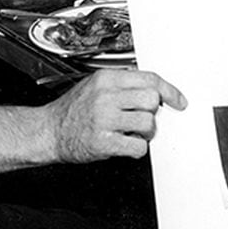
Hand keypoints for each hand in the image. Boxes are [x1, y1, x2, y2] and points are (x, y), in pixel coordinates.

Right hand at [49, 68, 186, 161]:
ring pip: (148, 123)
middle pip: (152, 99)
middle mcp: (106, 96)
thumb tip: (153, 87)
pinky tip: (125, 144)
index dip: (170, 91)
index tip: (179, 101)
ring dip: (145, 132)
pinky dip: (136, 149)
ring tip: (130, 132)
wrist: (48, 132)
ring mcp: (104, 119)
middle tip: (140, 118)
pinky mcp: (103, 142)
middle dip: (151, 111)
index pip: (149, 79)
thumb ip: (122, 84)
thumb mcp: (95, 85)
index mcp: (106, 79)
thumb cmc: (72, 110)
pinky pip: (138, 146)